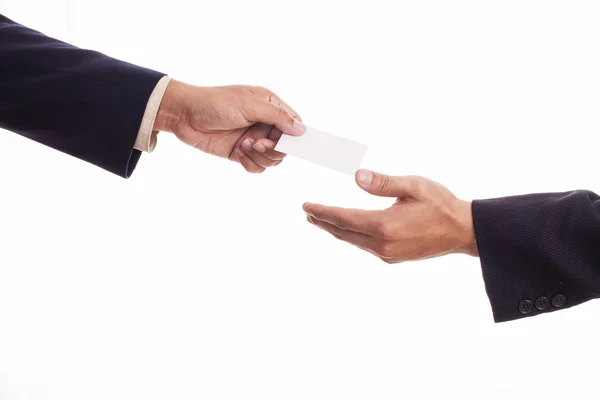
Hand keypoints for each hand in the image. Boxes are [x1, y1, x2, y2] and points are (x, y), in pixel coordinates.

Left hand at [154, 80, 305, 172]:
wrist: (185, 115)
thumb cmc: (216, 102)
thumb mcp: (250, 106)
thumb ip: (277, 117)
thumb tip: (301, 130)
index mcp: (269, 106)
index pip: (293, 124)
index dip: (294, 136)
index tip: (288, 143)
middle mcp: (264, 123)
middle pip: (285, 146)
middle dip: (274, 149)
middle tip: (258, 143)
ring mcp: (253, 139)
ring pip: (272, 159)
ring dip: (260, 156)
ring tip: (243, 145)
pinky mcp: (241, 153)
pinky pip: (257, 167)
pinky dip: (250, 163)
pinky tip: (238, 152)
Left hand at [303, 170, 477, 262]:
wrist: (463, 231)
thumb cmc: (440, 204)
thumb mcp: (413, 186)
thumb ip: (383, 182)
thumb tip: (356, 177)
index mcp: (384, 225)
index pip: (343, 218)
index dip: (323, 211)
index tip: (306, 206)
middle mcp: (382, 244)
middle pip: (343, 232)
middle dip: (324, 221)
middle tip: (308, 212)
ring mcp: (387, 254)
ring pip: (353, 240)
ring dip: (335, 230)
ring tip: (321, 220)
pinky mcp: (393, 258)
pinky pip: (364, 246)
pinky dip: (351, 236)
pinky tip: (347, 229)